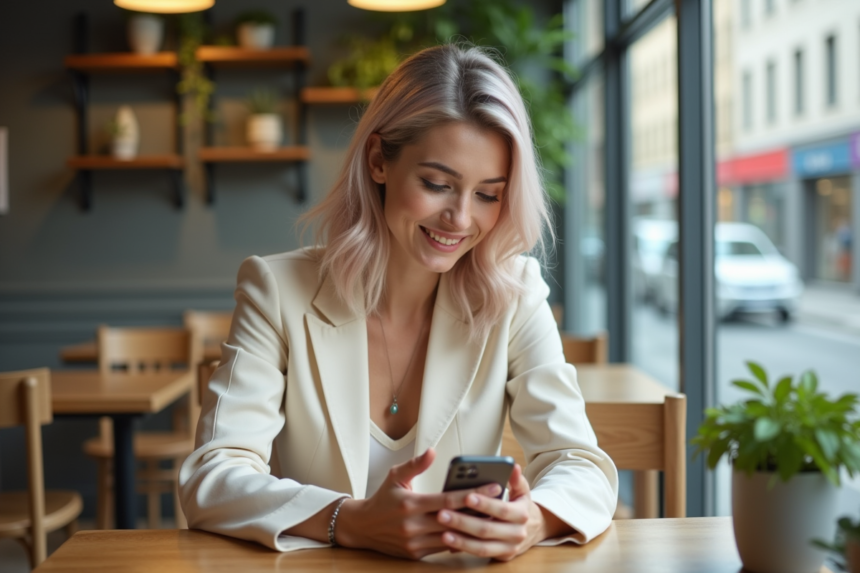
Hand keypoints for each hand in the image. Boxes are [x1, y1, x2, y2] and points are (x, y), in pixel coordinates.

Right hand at [335, 448, 501, 559]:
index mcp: (411, 504)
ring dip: (472, 528)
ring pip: (452, 536)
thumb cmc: (382, 499)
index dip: (473, 493)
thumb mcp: (395, 476)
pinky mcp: (416, 554)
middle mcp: (414, 526)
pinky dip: (459, 539)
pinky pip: (444, 547)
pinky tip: (473, 531)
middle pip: (455, 519)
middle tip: (501, 503)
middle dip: (479, 511)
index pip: (448, 500)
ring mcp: (416, 543)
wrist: (363, 527)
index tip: (493, 486)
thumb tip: (432, 452)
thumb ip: (416, 464)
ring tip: (492, 516)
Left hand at [436, 463, 564, 560]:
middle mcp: (516, 533)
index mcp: (521, 514)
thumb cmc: (520, 506)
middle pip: (487, 529)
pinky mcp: (500, 556)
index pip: (502, 509)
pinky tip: (449, 542)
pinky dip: (463, 548)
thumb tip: (513, 466)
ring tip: (443, 532)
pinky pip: (479, 554)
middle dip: (463, 522)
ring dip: (461, 540)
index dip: (485, 504)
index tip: (467, 497)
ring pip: (482, 547)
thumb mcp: (522, 490)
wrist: (533, 529)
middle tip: (443, 514)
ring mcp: (508, 548)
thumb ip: (516, 478)